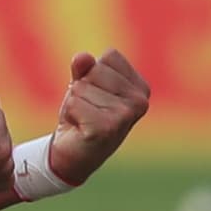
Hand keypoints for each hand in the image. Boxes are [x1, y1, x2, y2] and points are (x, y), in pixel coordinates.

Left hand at [48, 46, 149, 184]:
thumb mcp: (84, 86)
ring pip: (81, 87)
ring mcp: (125, 115)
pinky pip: (74, 103)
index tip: (95, 94)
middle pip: (95, 70)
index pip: (110, 56)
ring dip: (74, 102)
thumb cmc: (83, 116)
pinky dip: (70, 114)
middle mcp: (139, 101)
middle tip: (86, 109)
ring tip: (83, 118)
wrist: (73, 154)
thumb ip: (84, 68)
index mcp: (140, 88)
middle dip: (82, 88)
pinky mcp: (107, 128)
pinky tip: (80, 128)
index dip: (93, 72)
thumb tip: (83, 58)